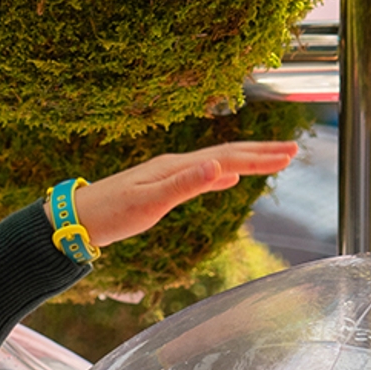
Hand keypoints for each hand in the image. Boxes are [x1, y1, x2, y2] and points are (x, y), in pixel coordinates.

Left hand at [72, 139, 304, 244]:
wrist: (76, 218)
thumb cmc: (110, 215)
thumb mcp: (149, 203)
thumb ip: (186, 185)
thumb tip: (222, 167)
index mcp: (177, 166)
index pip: (228, 157)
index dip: (261, 157)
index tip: (290, 155)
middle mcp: (176, 164)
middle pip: (227, 154)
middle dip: (262, 153)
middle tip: (294, 151)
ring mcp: (170, 174)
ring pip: (218, 162)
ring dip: (247, 160)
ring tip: (272, 160)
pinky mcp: (163, 186)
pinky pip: (204, 175)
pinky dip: (223, 174)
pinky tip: (229, 177)